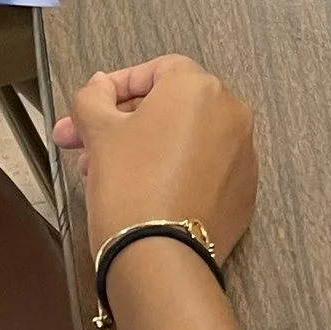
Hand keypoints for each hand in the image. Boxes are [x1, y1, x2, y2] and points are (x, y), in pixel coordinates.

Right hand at [57, 54, 258, 259]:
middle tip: (86, 144)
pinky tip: (142, 191)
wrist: (159, 258)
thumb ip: (93, 97)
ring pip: (185, 139)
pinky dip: (175, 172)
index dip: (116, 87)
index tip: (91, 106)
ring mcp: (243, 155)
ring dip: (145, 148)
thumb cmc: (130, 188)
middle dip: (123, 123)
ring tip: (105, 173)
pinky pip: (204, 169)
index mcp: (199, 88)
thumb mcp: (99, 132)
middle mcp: (231, 114)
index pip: (155, 71)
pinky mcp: (243, 192)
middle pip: (169, 107)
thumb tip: (99, 86)